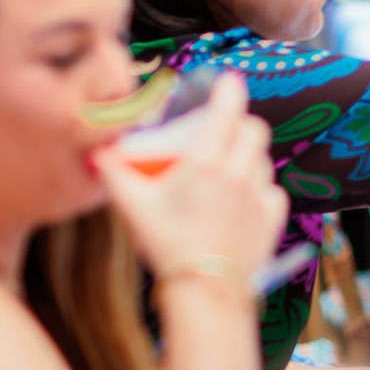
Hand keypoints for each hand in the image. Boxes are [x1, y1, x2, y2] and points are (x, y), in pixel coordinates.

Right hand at [93, 74, 288, 279]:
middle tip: (223, 132)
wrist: (203, 288)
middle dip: (240, 124)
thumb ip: (114, 173)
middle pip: (254, 128)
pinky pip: (271, 189)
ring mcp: (259, 193)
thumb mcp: (132, 206)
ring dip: (248, 156)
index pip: (228, 109)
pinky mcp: (272, 215)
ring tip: (226, 170)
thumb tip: (97, 152)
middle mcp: (239, 171)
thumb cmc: (166, 244)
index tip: (228, 81)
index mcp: (206, 161)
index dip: (230, 90)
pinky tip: (241, 200)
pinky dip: (259, 188)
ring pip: (263, 158)